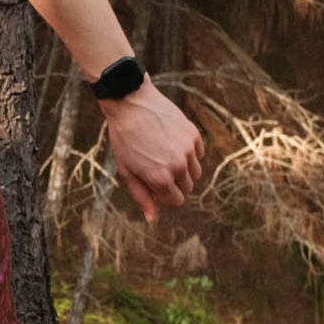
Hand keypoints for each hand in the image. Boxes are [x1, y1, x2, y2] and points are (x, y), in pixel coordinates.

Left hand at [100, 78, 204, 222]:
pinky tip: (171, 143)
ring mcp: (188, 149)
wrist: (131, 104)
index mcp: (160, 179)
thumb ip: (142, 196)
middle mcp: (178, 166)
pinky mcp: (194, 134)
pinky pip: (199, 154)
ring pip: (196, 172)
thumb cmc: (124, 140)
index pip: (176, 201)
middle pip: (188, 188)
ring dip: (184, 170)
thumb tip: (153, 219)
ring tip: (165, 156)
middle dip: (175, 184)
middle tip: (157, 169)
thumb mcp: (127, 171)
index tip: (155, 186)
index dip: (166, 196)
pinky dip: (189, 153)